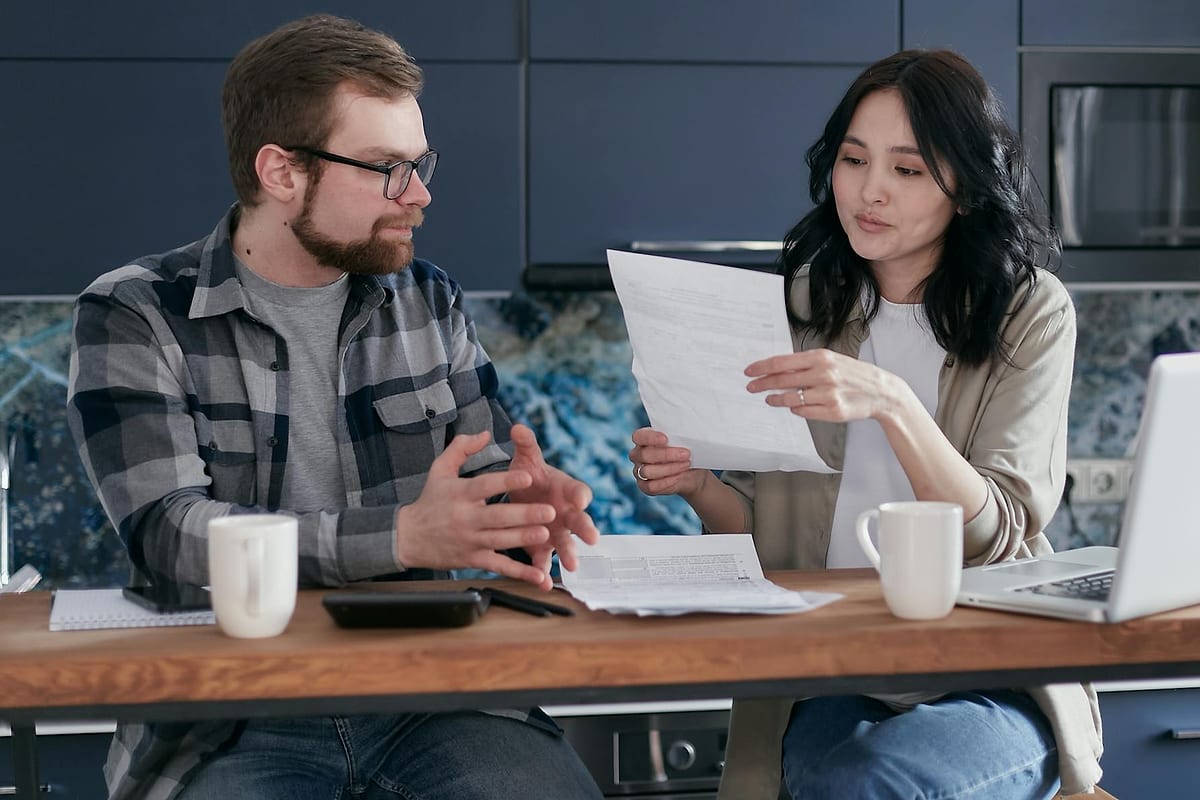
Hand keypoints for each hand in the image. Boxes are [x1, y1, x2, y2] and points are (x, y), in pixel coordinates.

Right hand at [395, 429, 562, 587]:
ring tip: (545, 533)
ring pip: (500, 541)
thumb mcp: (439, 469)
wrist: (408, 537)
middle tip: (549, 511)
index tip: (528, 477)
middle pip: (498, 516)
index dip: (506, 481)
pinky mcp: (473, 559)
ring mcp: (470, 541)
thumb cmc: (429, 501)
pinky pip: (499, 566)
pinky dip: (520, 573)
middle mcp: (465, 518)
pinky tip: (538, 575)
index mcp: (460, 493)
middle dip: (525, 514)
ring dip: (524, 538)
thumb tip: (485, 433)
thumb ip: (461, 448)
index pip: (485, 486)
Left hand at [506, 424, 599, 586]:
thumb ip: (525, 444)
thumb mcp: (526, 459)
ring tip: (572, 566)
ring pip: (566, 543)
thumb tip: (518, 428)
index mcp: (566, 488)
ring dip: (570, 553)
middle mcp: (567, 511)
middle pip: (580, 519)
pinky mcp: (543, 547)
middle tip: (591, 537)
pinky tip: (543, 582)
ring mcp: (557, 531)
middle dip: (585, 528)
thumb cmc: (529, 476)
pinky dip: (544, 572)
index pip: (579, 490)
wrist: (521, 496)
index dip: (581, 494)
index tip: (581, 499)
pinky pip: (545, 560)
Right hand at [629, 427, 708, 497]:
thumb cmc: (686, 451)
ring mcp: (639, 471)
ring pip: (647, 471)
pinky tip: (679, 476)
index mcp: (643, 439)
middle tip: (686, 454)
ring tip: (686, 465)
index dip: (650, 438)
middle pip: (644, 455)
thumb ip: (679, 437)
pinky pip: (651, 486)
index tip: (666, 439)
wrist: (692, 472)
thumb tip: (686, 435)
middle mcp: (638, 455)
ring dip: (669, 468)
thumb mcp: (684, 441)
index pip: (638, 436)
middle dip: (667, 455)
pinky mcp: (645, 486)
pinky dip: (666, 482)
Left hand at [744, 348, 906, 423]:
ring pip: (790, 399)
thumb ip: (806, 364)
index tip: (749, 371)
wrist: (881, 391)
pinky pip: (804, 412)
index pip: (782, 362)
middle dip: (762, 384)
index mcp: (821, 357)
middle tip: (752, 387)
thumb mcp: (831, 360)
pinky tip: (793, 406)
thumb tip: (777, 369)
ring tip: (769, 399)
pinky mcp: (833, 411)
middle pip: (782, 380)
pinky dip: (795, 409)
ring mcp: (828, 394)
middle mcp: (823, 374)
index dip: (762, 367)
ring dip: (776, 399)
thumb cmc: (853, 374)